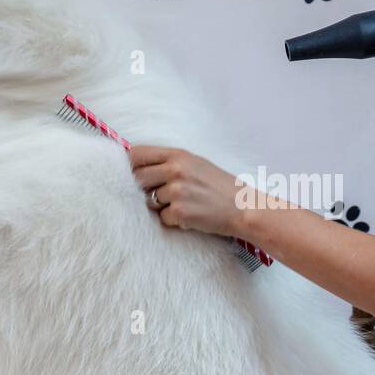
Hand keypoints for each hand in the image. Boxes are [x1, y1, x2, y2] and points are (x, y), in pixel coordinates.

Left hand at [128, 144, 248, 237]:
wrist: (245, 207)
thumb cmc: (221, 187)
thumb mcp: (197, 164)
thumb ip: (169, 163)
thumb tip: (138, 168)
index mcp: (179, 155)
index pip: (137, 154)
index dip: (129, 165)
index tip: (131, 174)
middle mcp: (176, 170)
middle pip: (137, 178)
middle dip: (143, 189)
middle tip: (161, 195)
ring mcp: (177, 191)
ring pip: (148, 201)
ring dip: (159, 206)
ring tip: (182, 205)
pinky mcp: (180, 212)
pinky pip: (162, 218)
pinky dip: (173, 220)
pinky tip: (190, 216)